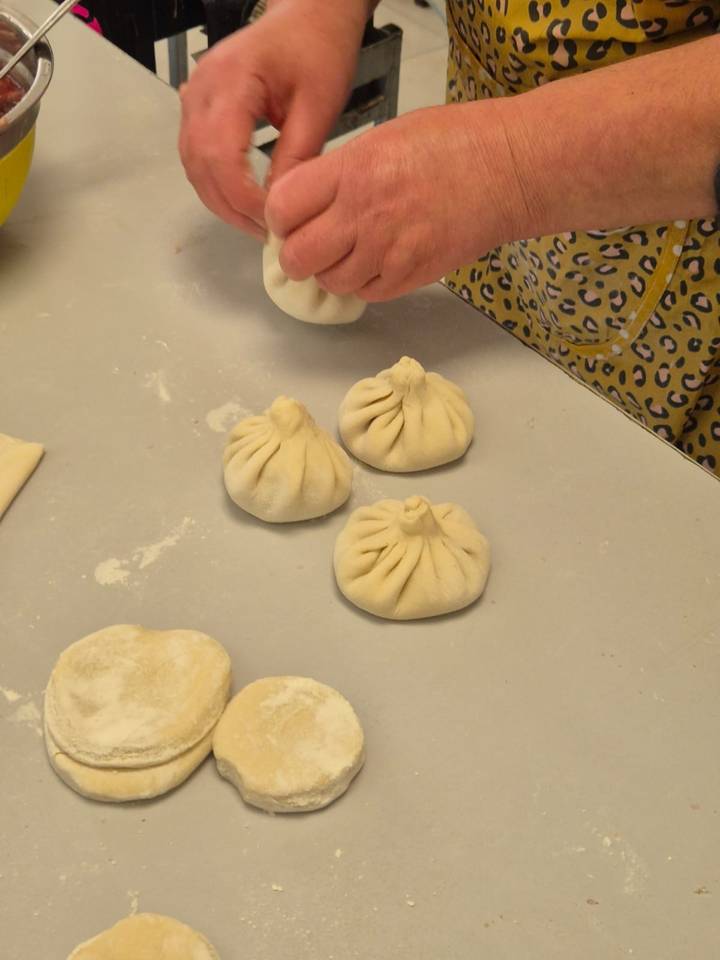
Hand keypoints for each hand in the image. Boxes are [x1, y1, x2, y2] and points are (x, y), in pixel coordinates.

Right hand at [178, 0, 367, 236]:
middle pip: (199, 165)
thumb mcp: (318, 106)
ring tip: (257, 223)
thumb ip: (296, 156)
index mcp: (230, 81)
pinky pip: (197, 155)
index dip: (243, 197)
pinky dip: (217, 184)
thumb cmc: (318, 49)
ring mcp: (194, 96)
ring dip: (221, 200)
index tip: (272, 221)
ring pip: (192, 165)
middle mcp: (201, 88)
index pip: (221, 155)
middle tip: (266, 233)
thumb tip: (282, 206)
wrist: (308, 15)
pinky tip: (244, 201)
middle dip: (231, 206)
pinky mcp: (199, 106)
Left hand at [265, 102, 526, 299]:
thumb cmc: (451, 143)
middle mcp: (364, 215)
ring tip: (351, 251)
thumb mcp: (383, 138)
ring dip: (332, 271)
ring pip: (330, 282)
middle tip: (310, 245)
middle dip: (297, 254)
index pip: (282, 207)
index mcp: (352, 171)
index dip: (278, 217)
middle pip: (297, 257)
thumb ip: (340, 172)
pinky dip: (365, 283)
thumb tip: (308, 202)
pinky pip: (367, 293)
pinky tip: (379, 260)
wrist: (507, 170)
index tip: (288, 217)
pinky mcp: (411, 276)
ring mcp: (388, 251)